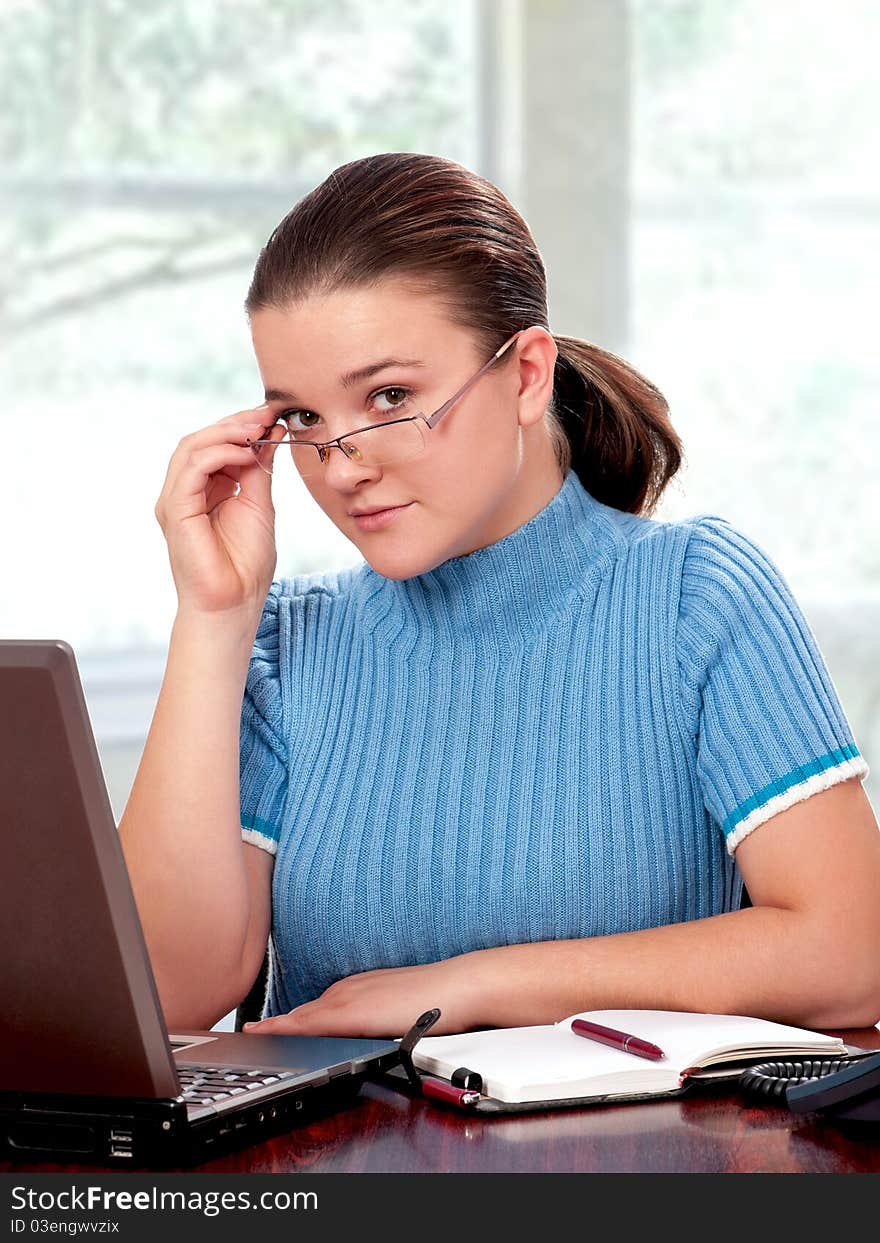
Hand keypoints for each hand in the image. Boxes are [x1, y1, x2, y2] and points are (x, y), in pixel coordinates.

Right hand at [154, 405, 287, 614]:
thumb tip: (268, 435)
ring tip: (258, 429)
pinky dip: (220, 453)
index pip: (215, 444)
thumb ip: (258, 470)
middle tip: (266, 415)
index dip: (241, 426)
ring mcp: (175, 500)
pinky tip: (247, 453)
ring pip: (192, 447)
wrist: (234, 604)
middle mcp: (183, 492)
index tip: (272, 416)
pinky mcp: (175, 511)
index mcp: (202, 490)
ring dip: (227, 432)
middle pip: (200, 439)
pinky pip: (192, 468)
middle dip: (235, 423)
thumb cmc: (245, 565)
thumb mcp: (259, 505)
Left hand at [242, 955, 487, 1038]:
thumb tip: (365, 1031)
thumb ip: (373, 1017)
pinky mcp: (348, 1011)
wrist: (455, 987)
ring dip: (275, 1026)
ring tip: (249, 1034)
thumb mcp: (395, 1008)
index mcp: (355, 990)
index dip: (289, 1021)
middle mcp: (345, 989)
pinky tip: (267, 1034)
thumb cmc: (435, 1000)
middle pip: (301, 1013)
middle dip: (276, 1025)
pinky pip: (306, 1023)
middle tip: (249, 1032)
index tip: (266, 1027)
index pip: (314, 1009)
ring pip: (299, 1017)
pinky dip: (283, 1028)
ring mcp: (345, 997)